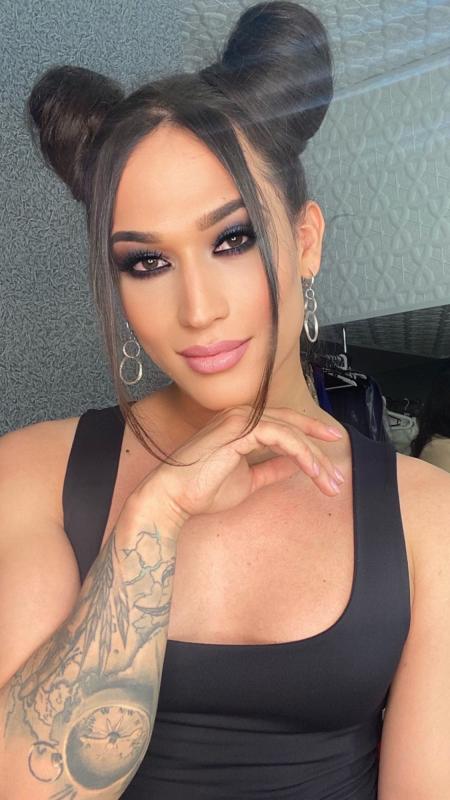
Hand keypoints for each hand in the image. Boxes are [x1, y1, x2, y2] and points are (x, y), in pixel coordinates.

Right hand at [131, 405, 343, 524]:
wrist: (174, 497)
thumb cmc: (203, 489)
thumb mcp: (249, 480)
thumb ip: (271, 469)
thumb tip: (295, 465)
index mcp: (243, 424)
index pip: (285, 424)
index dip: (311, 435)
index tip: (332, 452)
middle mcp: (243, 416)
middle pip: (293, 426)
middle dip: (319, 450)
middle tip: (337, 476)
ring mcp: (240, 420)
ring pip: (291, 431)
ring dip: (314, 457)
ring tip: (329, 481)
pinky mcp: (240, 431)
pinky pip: (281, 437)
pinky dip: (300, 453)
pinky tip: (312, 470)